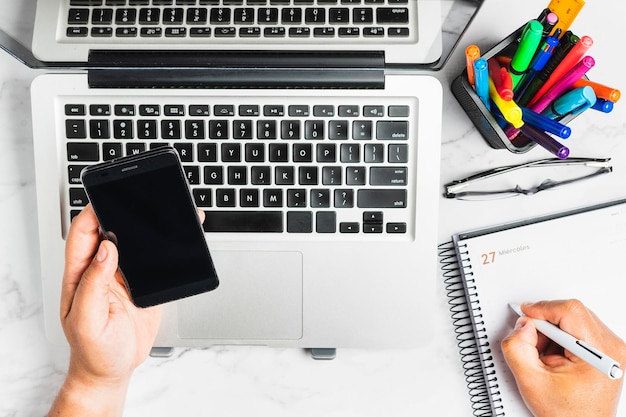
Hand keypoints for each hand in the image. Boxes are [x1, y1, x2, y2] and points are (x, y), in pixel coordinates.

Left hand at [49, 205, 161, 416]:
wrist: (114, 371)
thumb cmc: (93, 350)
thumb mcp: (86, 319)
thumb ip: (92, 283)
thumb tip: (105, 249)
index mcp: (81, 273)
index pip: (83, 233)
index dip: (93, 213)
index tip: (110, 199)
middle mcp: (102, 269)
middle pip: (111, 229)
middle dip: (124, 210)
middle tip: (144, 197)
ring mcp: (124, 275)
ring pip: (136, 241)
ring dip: (150, 227)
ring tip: (168, 210)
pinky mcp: (145, 284)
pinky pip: (157, 260)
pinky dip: (169, 247)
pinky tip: (181, 238)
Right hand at [501, 299, 625, 416]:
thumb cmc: (567, 414)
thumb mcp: (531, 381)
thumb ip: (518, 348)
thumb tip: (523, 326)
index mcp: (600, 354)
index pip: (570, 312)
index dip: (542, 309)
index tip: (527, 315)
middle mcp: (612, 348)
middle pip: (572, 313)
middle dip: (546, 324)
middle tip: (534, 343)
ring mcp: (612, 349)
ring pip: (575, 319)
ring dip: (553, 331)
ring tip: (548, 356)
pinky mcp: (608, 350)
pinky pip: (580, 329)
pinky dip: (562, 337)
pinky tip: (557, 356)